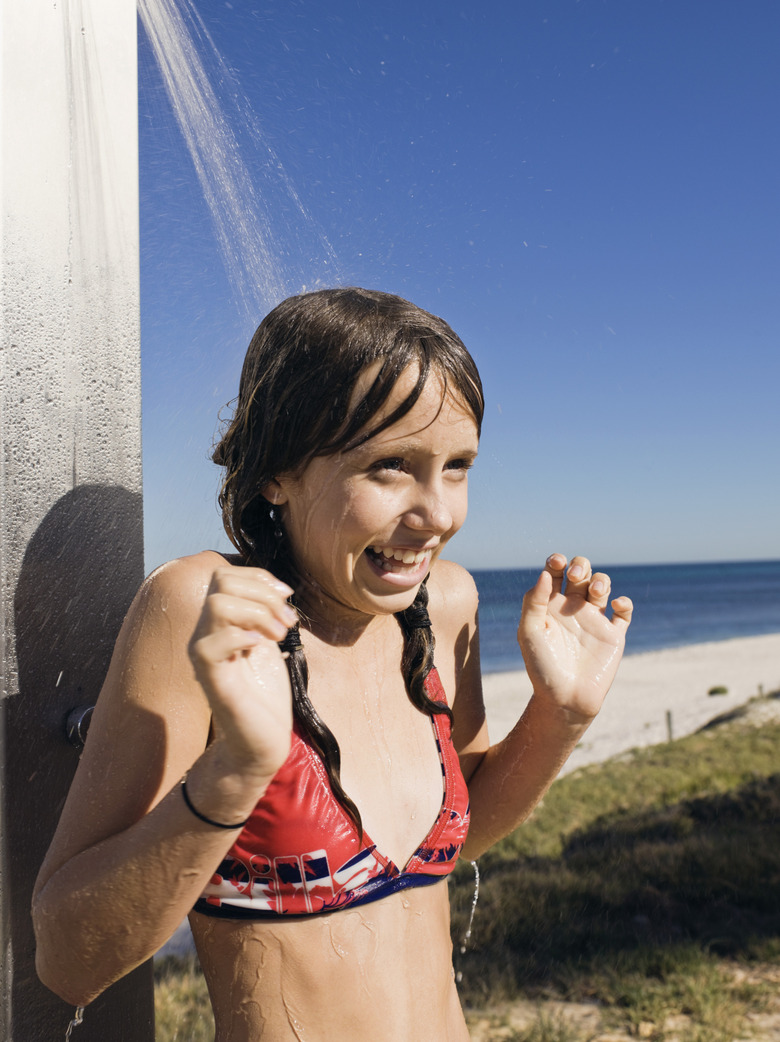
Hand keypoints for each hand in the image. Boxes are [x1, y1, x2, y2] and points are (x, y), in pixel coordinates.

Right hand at [188, 566, 297, 780]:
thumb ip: (265, 615)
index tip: (286, 598)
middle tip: (285, 623)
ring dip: (258, 613)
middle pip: (220, 581)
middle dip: (263, 594)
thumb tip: (277, 588)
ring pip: (218, 604)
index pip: (225, 575)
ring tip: (277, 635)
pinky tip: (261, 649)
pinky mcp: (210, 679)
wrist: (262, 742)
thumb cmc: (265, 696)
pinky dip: (243, 638)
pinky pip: (211, 645)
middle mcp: (206, 634)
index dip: (260, 578)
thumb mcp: (268, 644)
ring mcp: (205, 655)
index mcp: (220, 624)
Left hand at [517, 554, 632, 720]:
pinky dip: (624, 602)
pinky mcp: (613, 635)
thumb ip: (534, 602)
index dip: (557, 561)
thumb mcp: (529, 632)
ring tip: (596, 593)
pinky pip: (624, 611)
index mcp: (550, 605)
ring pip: (602, 585)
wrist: (565, 699)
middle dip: (581, 565)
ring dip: (601, 580)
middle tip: (575, 576)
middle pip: (581, 571)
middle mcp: (572, 608)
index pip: (555, 572)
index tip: (557, 563)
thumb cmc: (542, 667)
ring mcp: (593, 620)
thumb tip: (545, 573)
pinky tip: (616, 604)